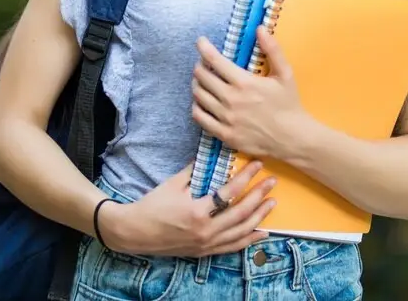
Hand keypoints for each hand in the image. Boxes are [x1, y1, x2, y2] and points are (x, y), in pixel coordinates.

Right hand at [99, 161, 275, 256]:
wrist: (136, 232)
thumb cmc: (152, 205)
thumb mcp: (173, 184)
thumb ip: (194, 171)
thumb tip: (212, 155)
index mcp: (197, 211)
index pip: (229, 192)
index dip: (246, 177)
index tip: (258, 165)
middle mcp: (205, 231)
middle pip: (241, 213)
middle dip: (259, 196)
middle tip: (272, 182)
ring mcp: (206, 244)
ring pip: (241, 232)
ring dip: (259, 217)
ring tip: (271, 203)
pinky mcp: (205, 252)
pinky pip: (232, 247)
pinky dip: (249, 240)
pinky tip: (262, 233)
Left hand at [190, 29, 309, 159]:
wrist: (292, 138)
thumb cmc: (289, 104)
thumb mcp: (285, 74)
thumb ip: (273, 50)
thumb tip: (260, 29)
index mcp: (244, 83)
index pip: (214, 60)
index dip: (203, 47)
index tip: (200, 41)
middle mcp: (231, 100)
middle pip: (202, 77)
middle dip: (199, 66)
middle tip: (203, 64)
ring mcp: (226, 118)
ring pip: (199, 96)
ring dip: (197, 85)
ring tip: (202, 81)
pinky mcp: (224, 134)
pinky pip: (200, 118)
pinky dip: (197, 107)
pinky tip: (201, 102)